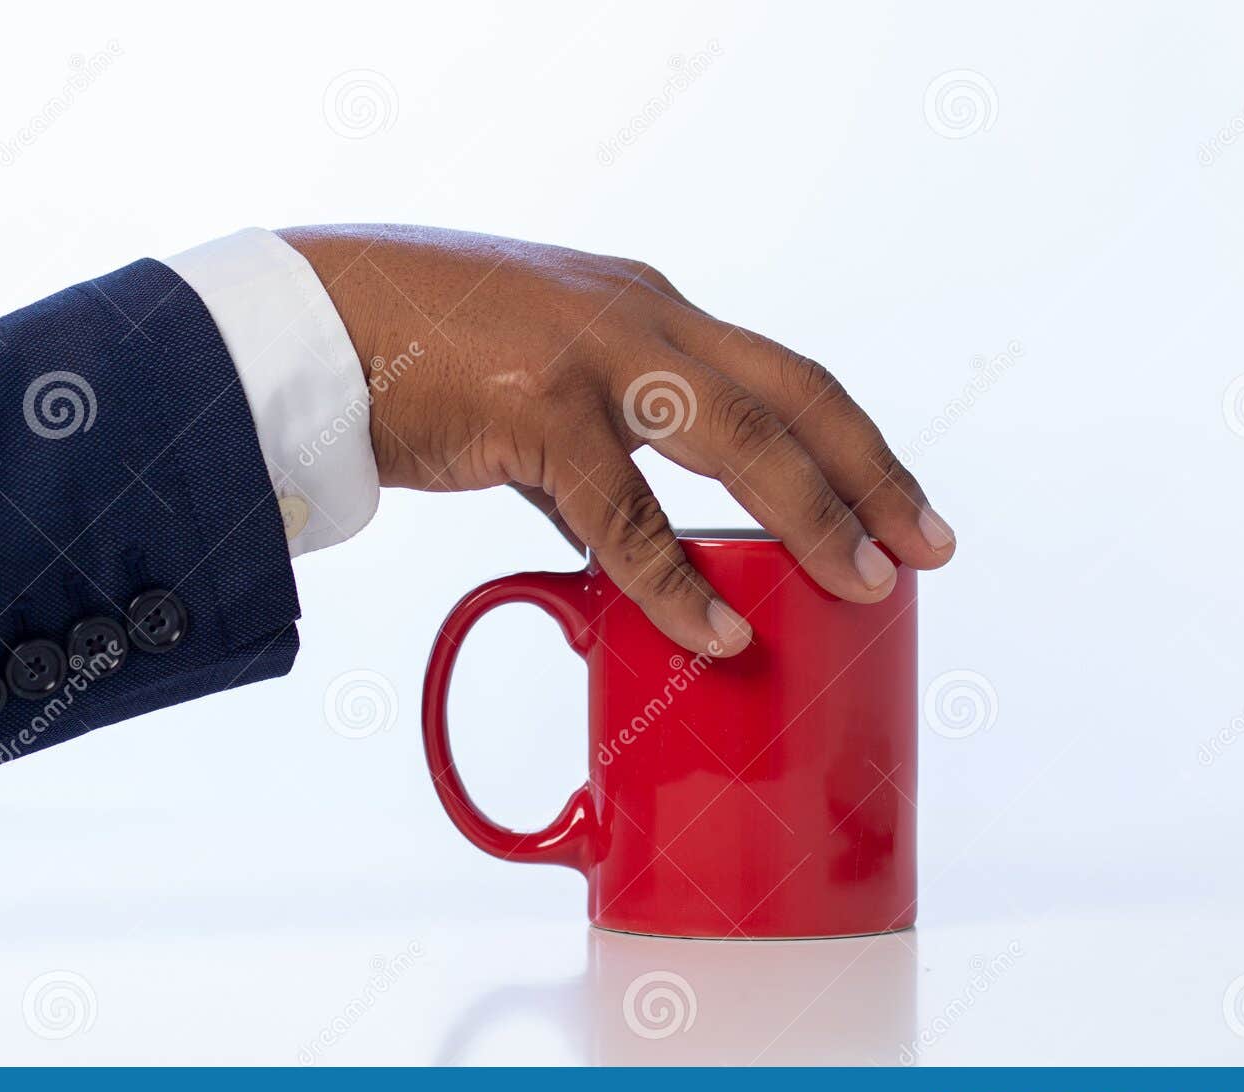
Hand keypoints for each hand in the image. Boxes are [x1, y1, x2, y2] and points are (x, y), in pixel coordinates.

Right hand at [278, 224, 954, 656]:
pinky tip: (714, 626)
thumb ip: (584, 462)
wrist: (314, 321)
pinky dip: (675, 578)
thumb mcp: (531, 391)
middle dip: (872, 474)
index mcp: (645, 312)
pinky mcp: (537, 408)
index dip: (855, 443)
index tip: (904, 506)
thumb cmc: (417, 355)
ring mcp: (595, 355)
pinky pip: (625, 513)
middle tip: (928, 546)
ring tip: (863, 581)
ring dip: (813, 515)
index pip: (783, 375)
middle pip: (795, 394)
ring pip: (740, 438)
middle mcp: (640, 319)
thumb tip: (618, 550)